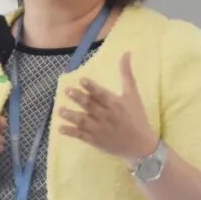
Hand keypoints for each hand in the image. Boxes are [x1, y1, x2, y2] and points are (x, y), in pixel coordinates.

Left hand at [58, 51, 158, 167]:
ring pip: (83, 121)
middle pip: (90, 106)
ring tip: (60, 110)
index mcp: (115, 104)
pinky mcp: (95, 141)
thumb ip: (126, 74)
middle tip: (67, 91)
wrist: (141, 146)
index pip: (101, 94)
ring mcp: (100, 129)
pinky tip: (60, 128)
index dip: (91, 87)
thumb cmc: (136, 117)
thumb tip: (126, 53)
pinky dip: (71, 132)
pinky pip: (81, 136)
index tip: (82, 80)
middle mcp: (107, 116)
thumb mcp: (133, 94)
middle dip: (78, 98)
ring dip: (71, 116)